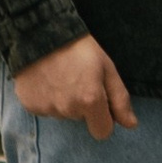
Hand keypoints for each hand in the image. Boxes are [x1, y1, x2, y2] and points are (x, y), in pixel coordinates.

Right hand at [12, 35, 137, 138]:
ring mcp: (47, 108)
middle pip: (81, 119)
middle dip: (82, 104)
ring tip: (60, 75)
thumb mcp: (106, 66)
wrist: (40, 31)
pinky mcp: (30, 105)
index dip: (104, 117)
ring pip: (62, 113)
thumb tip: (131, 124)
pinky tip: (46, 78)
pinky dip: (47, 97)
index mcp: (90, 101)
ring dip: (64, 100)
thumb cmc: (78, 46)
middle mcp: (68, 109)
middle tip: (77, 77)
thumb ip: (120, 99)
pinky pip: (44, 108)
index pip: (102, 131)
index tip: (98, 99)